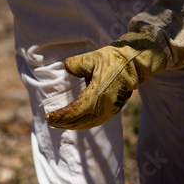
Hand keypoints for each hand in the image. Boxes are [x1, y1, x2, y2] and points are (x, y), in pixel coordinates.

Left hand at [45, 29, 166, 129]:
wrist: (134, 64)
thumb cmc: (112, 60)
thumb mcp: (92, 58)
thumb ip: (76, 63)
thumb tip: (67, 67)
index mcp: (97, 96)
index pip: (74, 111)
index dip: (61, 116)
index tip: (48, 116)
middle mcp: (103, 107)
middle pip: (79, 121)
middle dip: (63, 123)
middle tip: (50, 122)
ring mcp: (109, 110)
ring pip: (87, 124)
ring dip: (72, 125)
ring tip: (59, 124)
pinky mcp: (113, 110)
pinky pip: (95, 122)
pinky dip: (83, 124)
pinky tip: (75, 122)